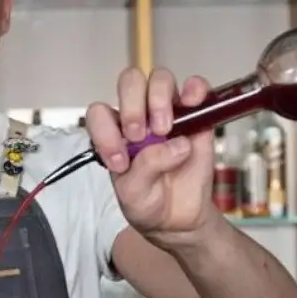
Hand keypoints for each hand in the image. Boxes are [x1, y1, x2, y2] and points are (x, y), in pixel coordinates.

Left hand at [86, 67, 216, 244]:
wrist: (179, 218)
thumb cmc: (148, 203)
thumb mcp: (134, 194)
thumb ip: (144, 168)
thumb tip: (174, 144)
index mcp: (114, 133)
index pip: (100, 113)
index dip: (105, 131)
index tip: (120, 160)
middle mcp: (139, 117)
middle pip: (130, 82)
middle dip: (132, 106)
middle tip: (139, 135)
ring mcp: (168, 113)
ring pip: (160, 79)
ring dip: (159, 100)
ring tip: (165, 130)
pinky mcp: (196, 117)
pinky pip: (196, 87)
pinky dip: (194, 89)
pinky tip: (191, 104)